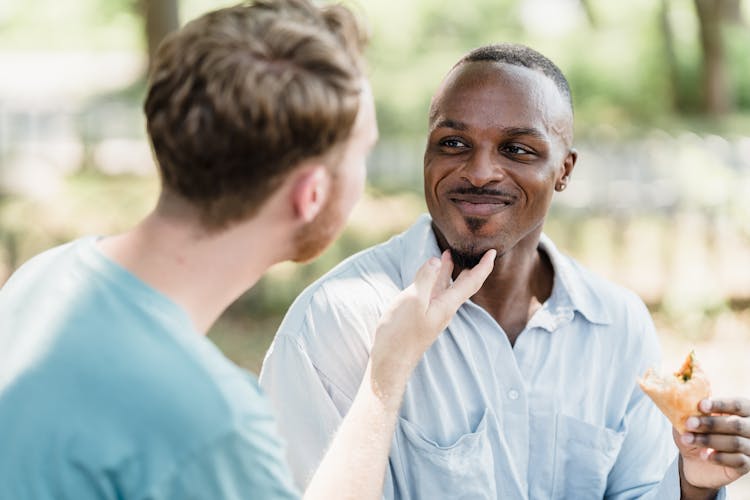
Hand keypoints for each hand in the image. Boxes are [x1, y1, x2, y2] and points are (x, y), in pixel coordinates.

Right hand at [369, 249, 495, 400]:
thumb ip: (426, 279)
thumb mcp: (412, 301)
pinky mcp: (421, 316)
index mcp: (447, 304)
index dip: (484, 266)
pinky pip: (434, 293)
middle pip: (463, 284)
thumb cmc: (401, 333)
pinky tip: (429, 277)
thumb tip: (436, 260)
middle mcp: (444, 308)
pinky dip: (435, 279)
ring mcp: (433, 313)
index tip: (493, 251)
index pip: (472, 281)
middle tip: (475, 250)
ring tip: (447, 254)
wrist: (391, 360)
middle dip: (469, 266)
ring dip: (449, 271)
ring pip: (446, 288)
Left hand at [676, 398, 749, 491]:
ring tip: (688, 439)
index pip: (737, 405)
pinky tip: (704, 455)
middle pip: (736, 424)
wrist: (696, 462)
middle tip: (689, 424)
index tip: (701, 405)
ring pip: (735, 442)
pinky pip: (738, 460)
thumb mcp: (692, 420)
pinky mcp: (748, 465)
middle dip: (711, 424)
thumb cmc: (697, 433)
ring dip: (709, 440)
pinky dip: (719, 457)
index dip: (720, 404)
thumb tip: (685, 397)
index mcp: (742, 411)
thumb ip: (692, 409)